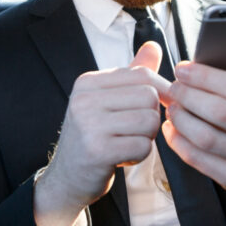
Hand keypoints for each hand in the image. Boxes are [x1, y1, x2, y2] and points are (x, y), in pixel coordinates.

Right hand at [34, 42, 170, 225]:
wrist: (66, 178)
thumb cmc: (92, 138)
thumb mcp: (106, 101)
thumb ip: (131, 75)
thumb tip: (153, 46)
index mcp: (87, 82)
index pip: (141, 75)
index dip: (160, 92)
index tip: (154, 109)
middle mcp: (85, 99)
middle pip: (149, 97)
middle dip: (151, 117)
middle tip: (134, 131)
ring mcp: (89, 124)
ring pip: (149, 121)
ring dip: (147, 138)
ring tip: (127, 143)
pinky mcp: (98, 150)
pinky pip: (143, 146)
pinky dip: (140, 155)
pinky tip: (122, 157)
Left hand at [162, 31, 225, 198]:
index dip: (207, 77)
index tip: (184, 68)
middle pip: (220, 113)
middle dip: (190, 95)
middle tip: (173, 85)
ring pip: (206, 138)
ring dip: (182, 118)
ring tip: (172, 104)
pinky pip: (199, 160)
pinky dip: (179, 143)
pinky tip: (171, 128)